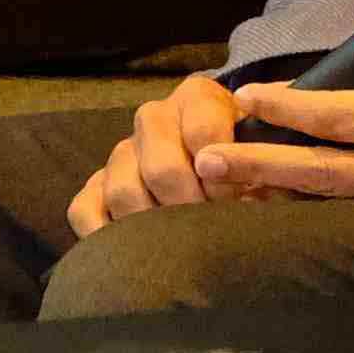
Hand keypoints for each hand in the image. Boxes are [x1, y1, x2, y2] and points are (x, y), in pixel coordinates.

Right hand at [65, 73, 261, 232]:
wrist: (228, 156)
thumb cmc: (255, 156)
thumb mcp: (270, 148)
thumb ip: (266, 165)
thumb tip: (256, 197)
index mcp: (198, 98)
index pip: (203, 131)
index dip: (224, 175)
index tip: (239, 202)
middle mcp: (154, 117)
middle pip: (161, 167)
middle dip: (190, 209)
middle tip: (210, 233)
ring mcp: (122, 150)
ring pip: (122, 189)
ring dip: (153, 227)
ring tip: (181, 248)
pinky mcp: (97, 183)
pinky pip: (83, 209)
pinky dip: (103, 236)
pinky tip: (132, 255)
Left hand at [195, 76, 353, 204]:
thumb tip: (308, 95)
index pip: (345, 118)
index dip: (293, 108)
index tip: (246, 96)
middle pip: (322, 171)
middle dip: (263, 164)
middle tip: (208, 160)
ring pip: (328, 200)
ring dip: (273, 191)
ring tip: (223, 184)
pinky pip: (346, 215)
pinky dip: (304, 209)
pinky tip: (266, 203)